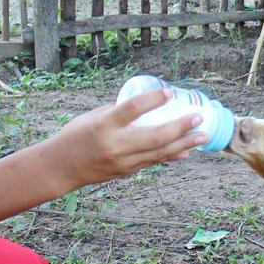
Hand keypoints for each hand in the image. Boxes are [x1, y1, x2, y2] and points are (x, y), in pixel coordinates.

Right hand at [54, 88, 207, 186]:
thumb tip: (146, 105)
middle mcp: (115, 144)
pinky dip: (170, 156)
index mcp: (104, 125)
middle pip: (155, 136)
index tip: (169, 92)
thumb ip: (119, 112)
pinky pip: (153, 162)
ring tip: (202, 136)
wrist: (60, 168)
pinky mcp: (126, 172)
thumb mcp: (93, 117)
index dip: (153, 99)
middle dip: (180, 127)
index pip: (133, 109)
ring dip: (183, 144)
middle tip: (197, 117)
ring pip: (159, 152)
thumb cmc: (75, 136)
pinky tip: (186, 151)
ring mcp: (122, 161)